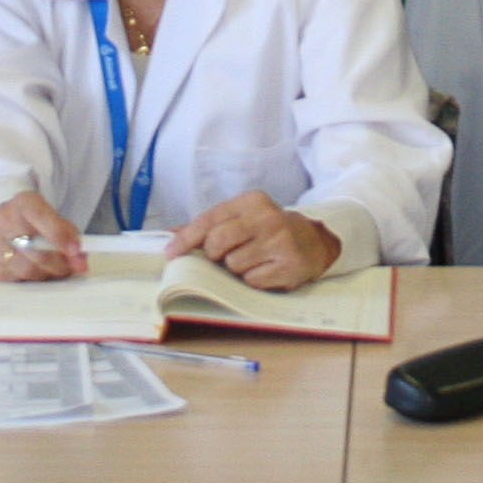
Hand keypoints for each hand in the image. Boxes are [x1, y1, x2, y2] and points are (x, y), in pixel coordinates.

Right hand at [0, 192, 87, 282]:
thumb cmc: (30, 221)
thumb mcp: (51, 217)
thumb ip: (68, 235)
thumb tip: (80, 261)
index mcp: (23, 202)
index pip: (43, 217)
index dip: (61, 237)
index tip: (76, 251)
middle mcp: (1, 219)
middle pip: (35, 251)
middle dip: (58, 264)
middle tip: (70, 268)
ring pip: (24, 269)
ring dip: (44, 275)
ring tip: (51, 270)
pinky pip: (9, 279)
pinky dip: (25, 279)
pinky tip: (29, 270)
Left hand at [166, 191, 340, 290]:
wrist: (313, 242)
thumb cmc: (268, 232)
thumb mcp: (242, 219)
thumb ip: (209, 225)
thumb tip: (169, 236)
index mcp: (252, 201)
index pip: (209, 219)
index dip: (186, 238)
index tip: (171, 253)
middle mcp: (267, 217)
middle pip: (217, 241)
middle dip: (213, 255)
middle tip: (221, 257)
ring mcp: (280, 241)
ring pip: (233, 264)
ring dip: (235, 269)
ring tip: (250, 261)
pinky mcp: (288, 265)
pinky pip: (251, 280)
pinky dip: (252, 280)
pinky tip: (264, 270)